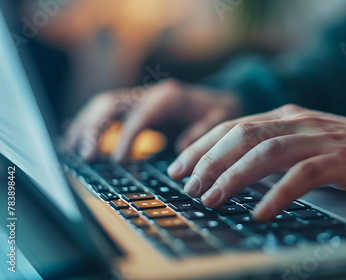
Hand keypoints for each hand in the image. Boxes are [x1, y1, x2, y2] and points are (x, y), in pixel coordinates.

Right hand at [63, 79, 241, 161]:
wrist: (218, 98)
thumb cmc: (219, 111)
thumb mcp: (220, 120)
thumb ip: (202, 132)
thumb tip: (181, 146)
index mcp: (168, 97)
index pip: (140, 116)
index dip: (127, 137)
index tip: (119, 160)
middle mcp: (149, 94)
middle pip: (112, 104)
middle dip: (95, 128)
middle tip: (86, 156)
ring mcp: (139, 98)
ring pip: (103, 106)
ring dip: (86, 126)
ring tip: (73, 151)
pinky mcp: (134, 106)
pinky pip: (106, 111)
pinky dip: (89, 123)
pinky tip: (74, 138)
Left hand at [168, 104, 345, 221]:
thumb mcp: (307, 145)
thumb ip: (275, 151)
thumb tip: (234, 172)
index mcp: (288, 117)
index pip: (234, 127)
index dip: (202, 146)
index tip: (179, 166)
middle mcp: (300, 122)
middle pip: (243, 135)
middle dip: (209, 161)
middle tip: (188, 186)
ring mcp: (322, 139)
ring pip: (266, 152)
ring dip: (234, 176)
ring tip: (212, 199)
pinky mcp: (344, 159)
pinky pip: (303, 175)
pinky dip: (277, 194)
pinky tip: (259, 212)